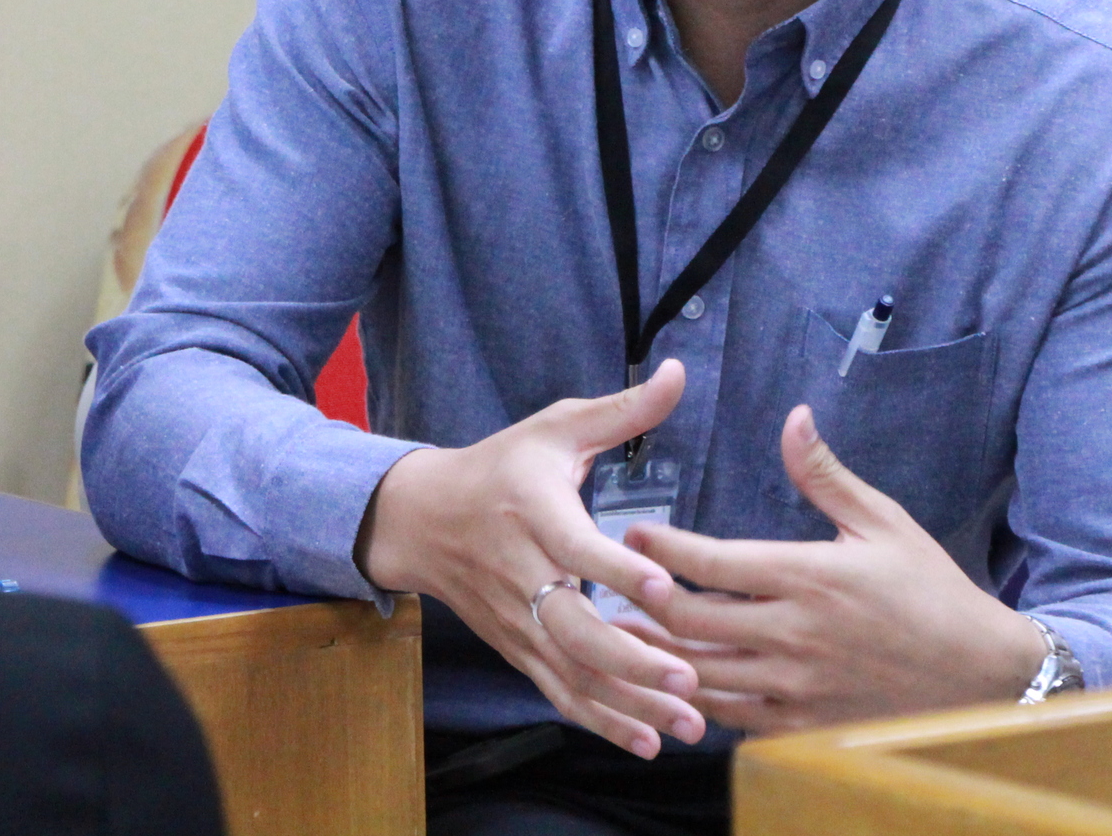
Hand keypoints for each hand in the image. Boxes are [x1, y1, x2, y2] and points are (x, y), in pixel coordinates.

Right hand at [355, 359, 707, 756]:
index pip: (575, 547)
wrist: (422, 519)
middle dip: (632, 657)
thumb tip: (679, 373)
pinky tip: (645, 738)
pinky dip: (601, 719)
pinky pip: (559, 691)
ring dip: (629, 700)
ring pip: (571, 671)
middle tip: (689, 674)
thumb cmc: (502, 466)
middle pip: (573, 628)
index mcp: (533, 513)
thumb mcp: (556, 429)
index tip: (661, 587)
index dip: (616, 570)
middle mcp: (522, 574)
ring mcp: (517, 620)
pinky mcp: (517, 648)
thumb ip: (622, 411)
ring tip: (686, 720)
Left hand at [618, 404, 1044, 734]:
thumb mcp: (883, 522)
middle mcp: (793, 633)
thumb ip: (825, 475)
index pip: (710, 563)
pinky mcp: (801, 724)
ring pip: (700, 674)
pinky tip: (678, 682)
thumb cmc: (930, 591)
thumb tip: (794, 417)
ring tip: (625, 634)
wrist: (978, 674)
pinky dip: (697, 699)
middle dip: (643, 601)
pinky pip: (730, 717)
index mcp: (808, 576)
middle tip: (614, 585)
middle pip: (689, 622)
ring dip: (657, 654)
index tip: (633, 534)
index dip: (661, 549)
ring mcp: (795, 685)